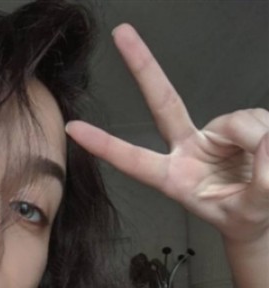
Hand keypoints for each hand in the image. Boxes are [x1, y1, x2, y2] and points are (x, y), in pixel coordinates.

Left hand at [65, 24, 268, 244]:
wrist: (262, 216)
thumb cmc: (245, 218)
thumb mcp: (252, 211)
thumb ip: (262, 182)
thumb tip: (265, 140)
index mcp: (174, 179)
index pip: (134, 161)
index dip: (105, 145)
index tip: (74, 130)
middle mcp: (187, 150)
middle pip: (163, 103)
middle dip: (143, 67)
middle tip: (121, 32)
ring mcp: (211, 135)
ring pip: (238, 120)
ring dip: (257, 138)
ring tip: (265, 166)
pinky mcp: (237, 125)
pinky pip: (257, 118)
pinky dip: (267, 132)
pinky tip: (267, 150)